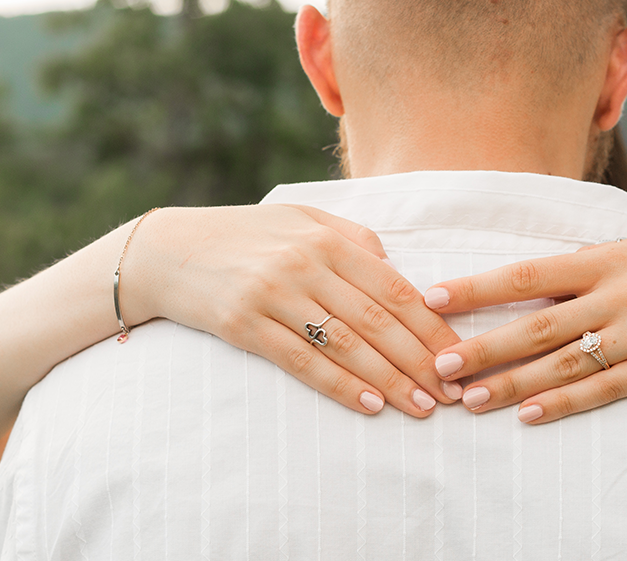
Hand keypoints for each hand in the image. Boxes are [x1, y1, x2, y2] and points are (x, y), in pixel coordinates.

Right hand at [123, 204, 462, 416]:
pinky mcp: (244, 325)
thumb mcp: (303, 220)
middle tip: (451, 393)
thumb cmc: (246, 235)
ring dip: (389, 380)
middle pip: (378, 321)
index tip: (459, 356)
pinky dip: (339, 385)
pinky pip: (301, 361)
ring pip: (346, 345)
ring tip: (420, 407)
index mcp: (328, 240)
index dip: (431, 327)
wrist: (167, 250)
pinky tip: (368, 405)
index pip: (395, 288)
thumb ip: (354, 239)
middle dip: (421, 361)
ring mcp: (274, 295)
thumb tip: (396, 267)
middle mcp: (305, 265)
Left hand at [424, 230, 626, 423]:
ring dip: (514, 384)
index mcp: (612, 256)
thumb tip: (536, 278)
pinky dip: (566, 403)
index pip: (530, 272)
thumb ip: (595, 263)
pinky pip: (607, 389)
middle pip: (538, 323)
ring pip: (565, 363)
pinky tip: (531, 416)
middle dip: (484, 345)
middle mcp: (622, 294)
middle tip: (438, 364)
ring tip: (469, 399)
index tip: (433, 296)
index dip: (478, 286)